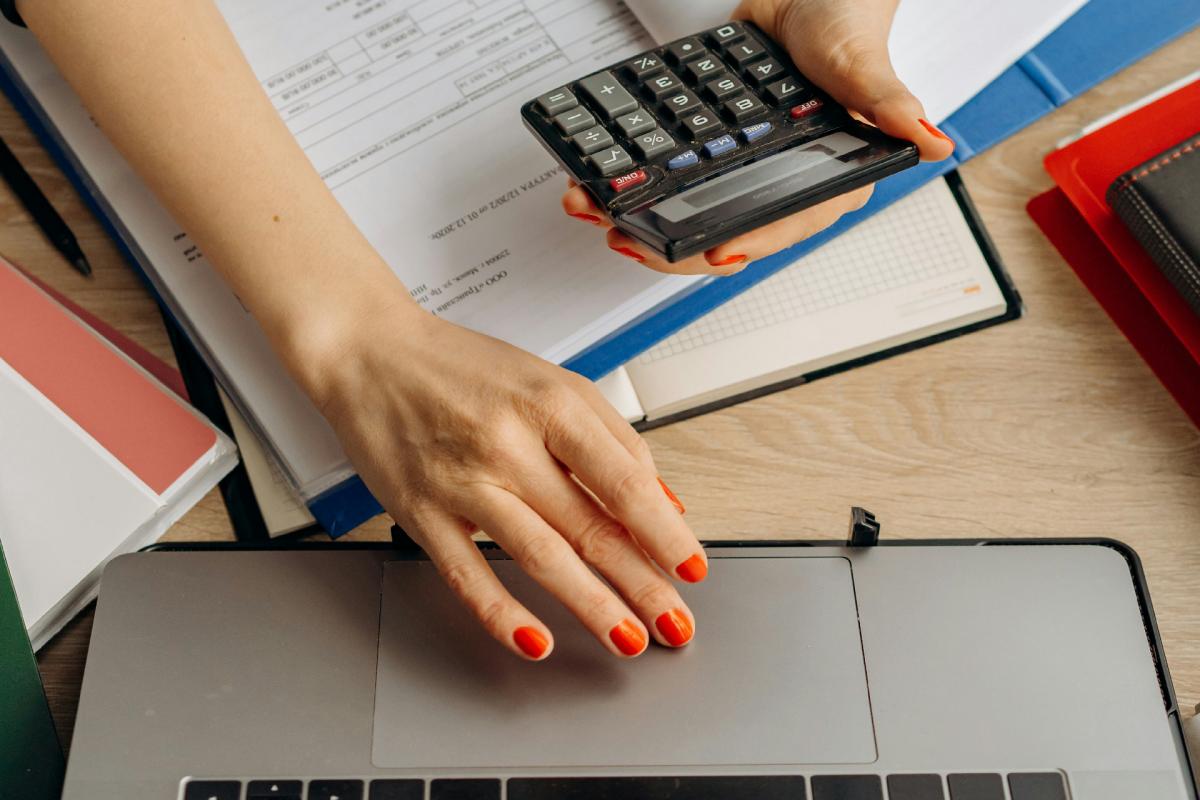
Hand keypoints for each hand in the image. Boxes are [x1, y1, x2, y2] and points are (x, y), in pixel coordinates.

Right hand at [307, 290, 704, 660]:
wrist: (370, 354)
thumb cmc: (463, 368)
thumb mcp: (550, 382)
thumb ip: (610, 438)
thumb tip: (660, 500)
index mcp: (549, 405)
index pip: (623, 479)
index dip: (663, 530)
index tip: (691, 566)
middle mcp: (508, 443)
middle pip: (589, 525)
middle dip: (641, 583)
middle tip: (674, 623)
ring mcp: (462, 481)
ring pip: (539, 555)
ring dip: (589, 604)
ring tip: (626, 637)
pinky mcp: (421, 512)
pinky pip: (466, 573)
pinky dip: (501, 612)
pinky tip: (534, 639)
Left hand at [562, 0, 954, 275]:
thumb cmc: (846, 22)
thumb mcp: (861, 63)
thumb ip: (890, 104)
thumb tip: (933, 141)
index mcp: (829, 179)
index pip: (783, 225)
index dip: (746, 244)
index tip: (709, 255)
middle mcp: (783, 184)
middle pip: (724, 232)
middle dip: (672, 243)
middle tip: (629, 237)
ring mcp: (743, 171)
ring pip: (690, 212)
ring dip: (641, 219)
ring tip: (597, 214)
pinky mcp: (712, 151)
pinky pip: (672, 178)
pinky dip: (636, 183)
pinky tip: (599, 185)